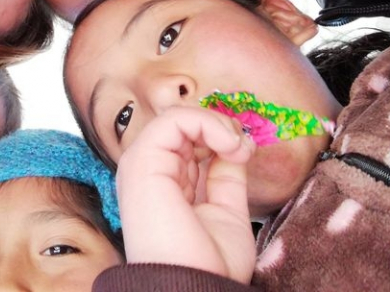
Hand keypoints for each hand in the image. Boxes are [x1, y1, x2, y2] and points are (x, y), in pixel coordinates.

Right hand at [116, 105, 255, 283]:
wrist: (194, 288)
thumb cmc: (207, 262)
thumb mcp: (226, 209)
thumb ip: (226, 175)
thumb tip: (236, 143)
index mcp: (164, 183)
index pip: (189, 140)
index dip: (219, 136)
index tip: (246, 153)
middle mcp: (150, 170)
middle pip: (184, 125)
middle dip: (220, 126)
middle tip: (244, 147)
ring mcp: (143, 164)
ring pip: (178, 116)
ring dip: (215, 123)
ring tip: (236, 146)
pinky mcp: (143, 161)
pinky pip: (174, 119)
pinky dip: (205, 122)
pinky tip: (226, 143)